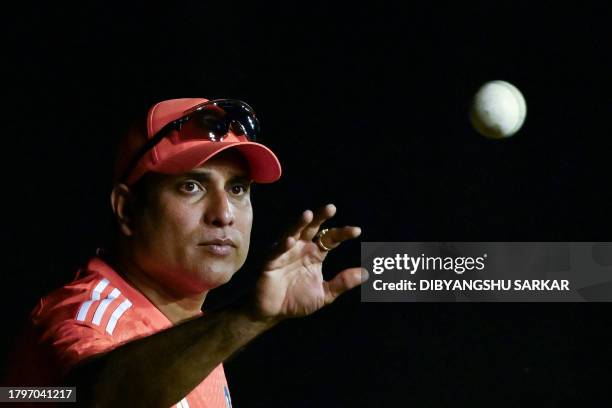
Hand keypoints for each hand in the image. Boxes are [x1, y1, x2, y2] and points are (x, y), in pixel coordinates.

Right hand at [254, 204, 366, 319]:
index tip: (357, 231)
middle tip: (331, 208)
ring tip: (308, 214)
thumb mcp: (325, 293)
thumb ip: (343, 283)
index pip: (331, 239)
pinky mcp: (270, 261)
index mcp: (315, 253)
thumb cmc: (297, 301)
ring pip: (293, 233)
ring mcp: (285, 252)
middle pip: (312, 228)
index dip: (342, 233)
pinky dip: (283, 245)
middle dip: (320, 217)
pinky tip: (290, 241)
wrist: (273, 313)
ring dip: (300, 224)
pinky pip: (277, 251)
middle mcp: (300, 248)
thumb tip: (366, 274)